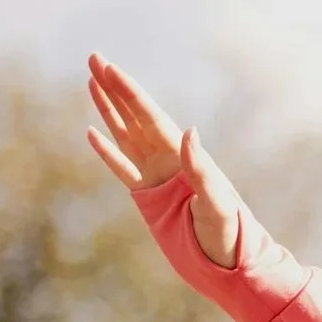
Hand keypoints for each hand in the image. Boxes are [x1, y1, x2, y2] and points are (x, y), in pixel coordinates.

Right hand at [84, 55, 247, 268]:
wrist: (228, 263)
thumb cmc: (229, 234)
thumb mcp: (217, 202)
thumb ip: (201, 169)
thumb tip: (189, 132)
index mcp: (184, 157)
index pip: (150, 116)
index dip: (129, 92)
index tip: (110, 68)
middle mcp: (169, 160)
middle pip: (135, 116)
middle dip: (114, 87)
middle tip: (94, 58)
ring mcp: (157, 176)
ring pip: (126, 135)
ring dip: (108, 110)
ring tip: (91, 83)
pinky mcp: (148, 197)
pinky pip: (122, 168)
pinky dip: (106, 151)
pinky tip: (92, 133)